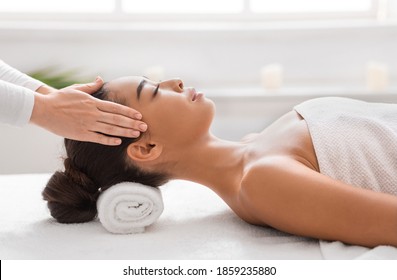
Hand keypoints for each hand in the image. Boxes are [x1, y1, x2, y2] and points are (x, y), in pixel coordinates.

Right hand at [30, 77, 146, 144]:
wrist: (43, 109)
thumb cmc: (60, 98)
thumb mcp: (76, 89)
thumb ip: (91, 86)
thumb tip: (100, 79)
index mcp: (93, 102)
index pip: (115, 107)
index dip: (129, 112)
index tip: (139, 115)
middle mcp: (93, 113)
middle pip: (117, 119)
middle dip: (132, 123)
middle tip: (145, 126)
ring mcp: (87, 125)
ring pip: (111, 129)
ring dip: (125, 132)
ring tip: (137, 134)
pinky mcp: (81, 134)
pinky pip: (98, 138)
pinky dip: (109, 140)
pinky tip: (119, 141)